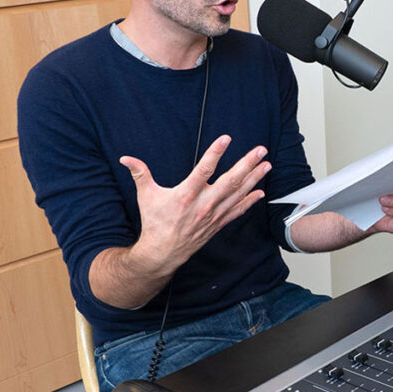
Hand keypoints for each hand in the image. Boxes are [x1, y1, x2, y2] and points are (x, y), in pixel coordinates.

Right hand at [120, 135, 270, 275]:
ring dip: (254, 178)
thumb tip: (125, 158)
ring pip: (238, 194)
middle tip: (261, 150)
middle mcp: (204, 204)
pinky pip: (238, 211)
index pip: (204, 169)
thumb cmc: (155, 223)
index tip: (227, 138)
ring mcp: (214, 214)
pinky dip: (250, 201)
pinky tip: (261, 191)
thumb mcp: (146, 196)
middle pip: (230, 181)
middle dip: (247, 164)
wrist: (162, 253)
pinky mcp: (218, 223)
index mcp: (186, 195)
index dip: (216, 153)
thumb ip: (140, 174)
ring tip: (266, 164)